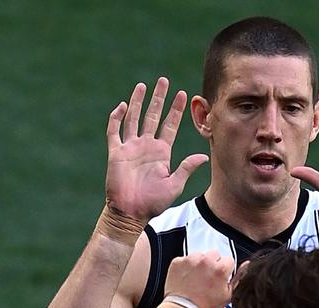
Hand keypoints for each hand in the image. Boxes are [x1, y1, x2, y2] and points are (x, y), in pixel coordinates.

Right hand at [105, 80, 208, 220]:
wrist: (131, 213)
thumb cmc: (153, 203)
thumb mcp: (174, 185)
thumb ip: (186, 168)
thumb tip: (204, 156)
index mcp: (161, 153)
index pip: (170, 125)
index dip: (176, 110)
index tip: (184, 95)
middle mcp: (146, 146)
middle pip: (153, 116)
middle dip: (159, 99)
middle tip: (164, 81)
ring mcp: (130, 148)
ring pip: (134, 118)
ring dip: (138, 102)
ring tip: (143, 86)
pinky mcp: (116, 152)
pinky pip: (114, 131)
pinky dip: (116, 118)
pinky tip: (122, 106)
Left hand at [164, 251, 233, 307]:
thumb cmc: (204, 306)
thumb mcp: (228, 295)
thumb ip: (239, 277)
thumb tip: (246, 265)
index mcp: (220, 268)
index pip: (228, 260)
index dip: (225, 270)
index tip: (220, 277)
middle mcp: (206, 261)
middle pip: (214, 255)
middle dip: (213, 264)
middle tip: (208, 279)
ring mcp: (191, 260)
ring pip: (200, 255)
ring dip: (199, 264)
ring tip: (197, 280)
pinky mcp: (178, 262)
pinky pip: (185, 259)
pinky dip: (186, 267)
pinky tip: (187, 279)